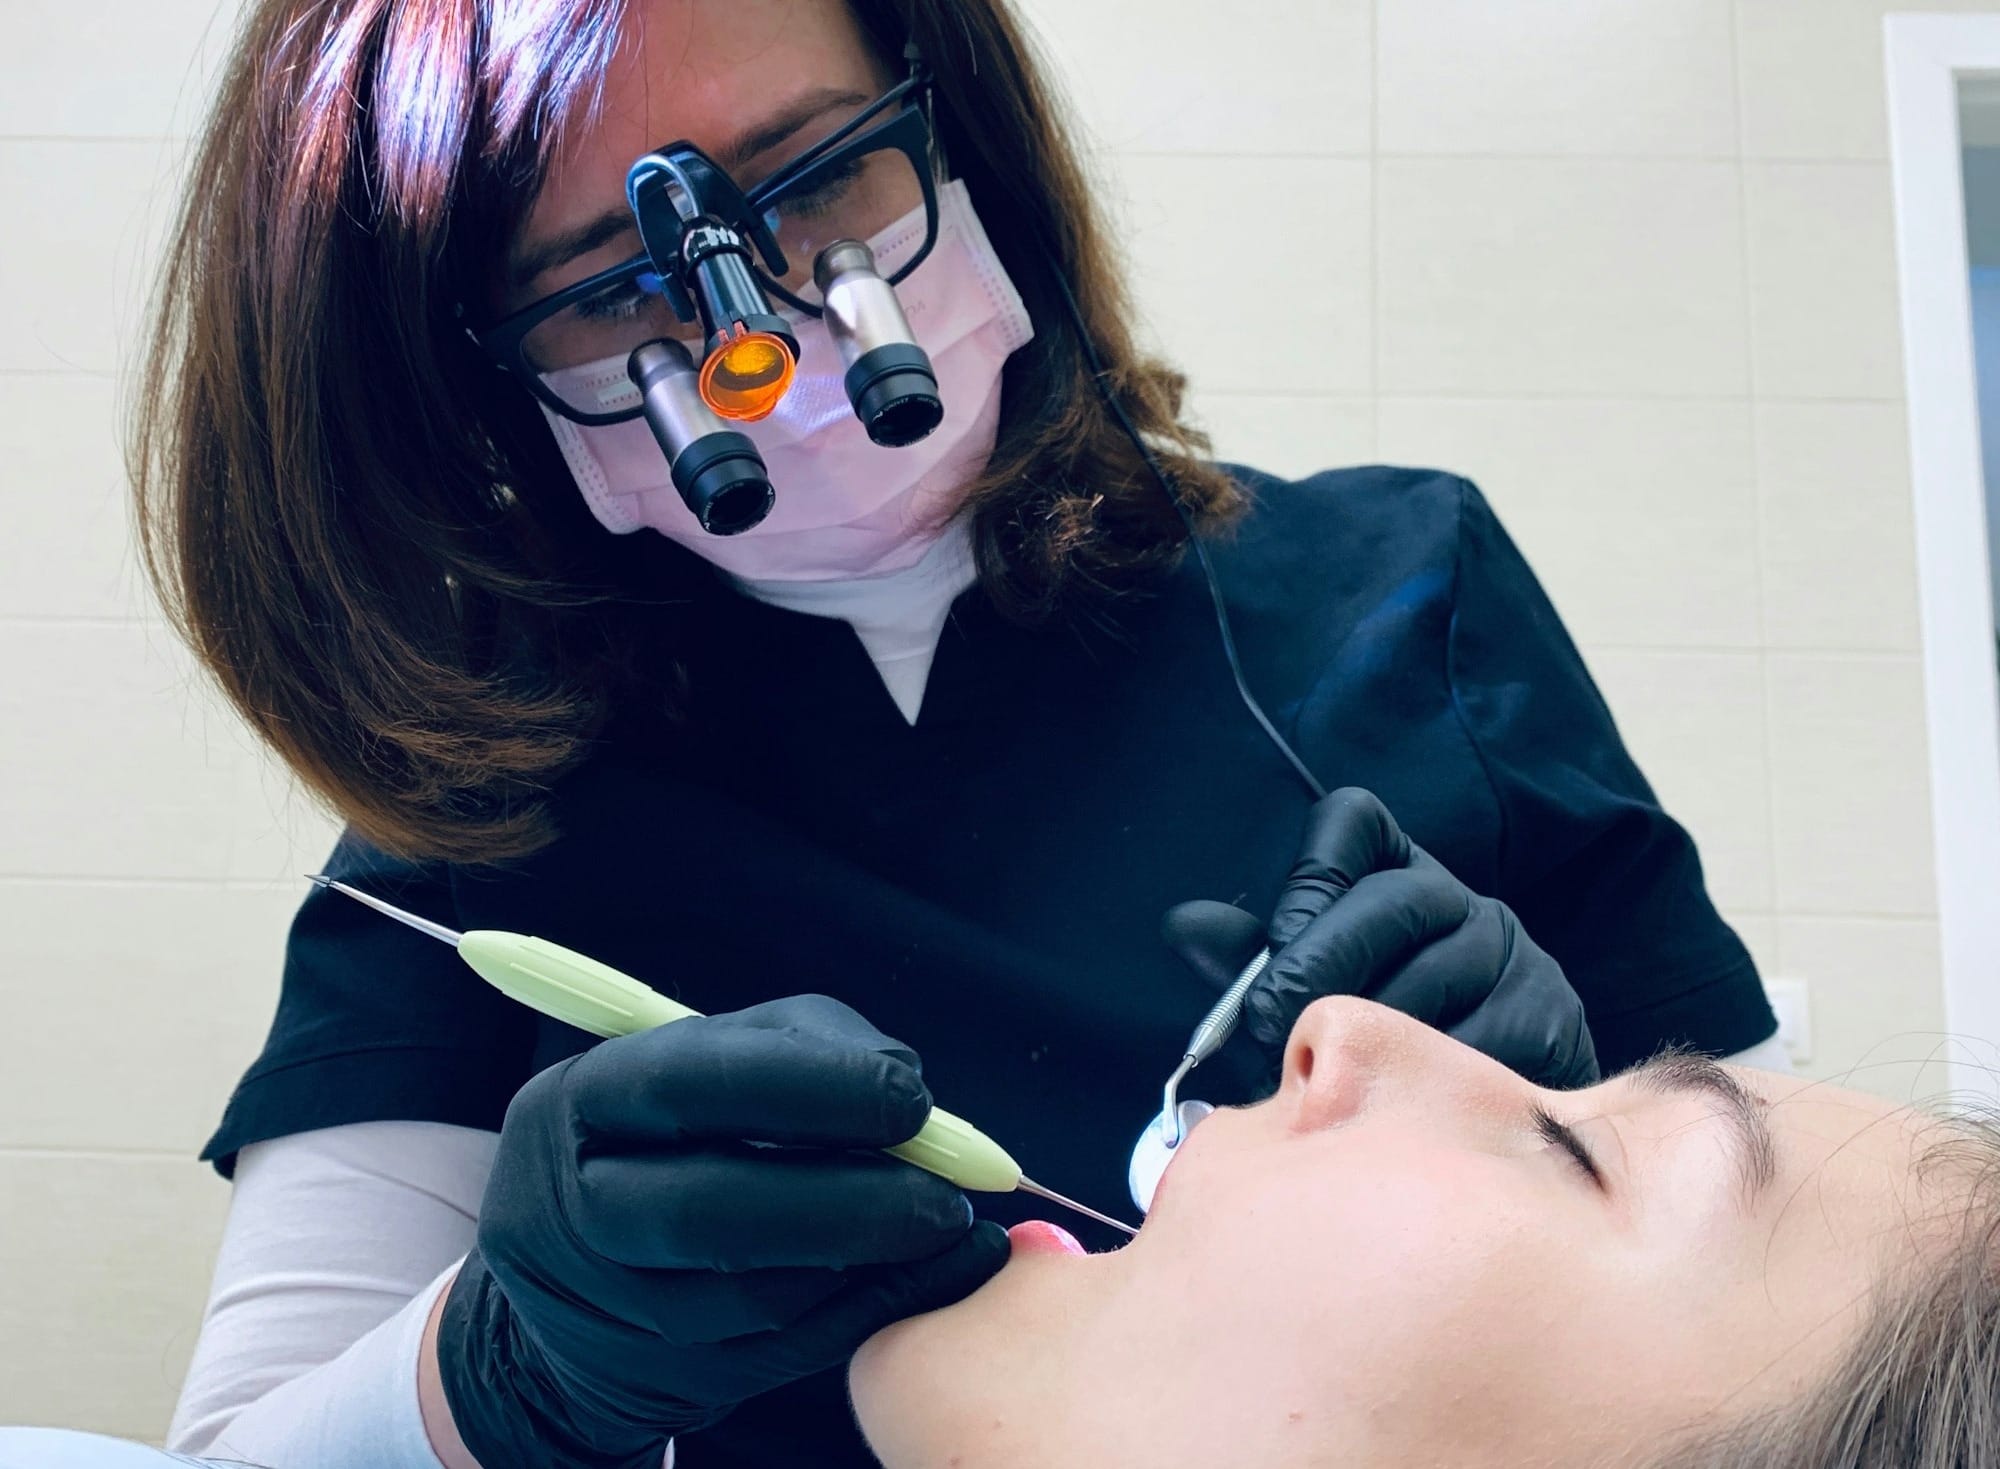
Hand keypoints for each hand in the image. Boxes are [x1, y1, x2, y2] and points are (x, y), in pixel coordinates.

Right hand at [434, 994, 1007, 1467]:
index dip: (809, 1089)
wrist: (586, 1263)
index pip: (688, 1084)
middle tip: (947, 1194)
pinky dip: (872, 1305)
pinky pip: (789, 1348)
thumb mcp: (718, 1052)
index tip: (910, 1098)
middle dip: (849, 1201)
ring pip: (756, 1297)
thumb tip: (903, 1078)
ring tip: (945, 1224)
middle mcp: (579, 1207)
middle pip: (710, 1212)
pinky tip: (930, 1271)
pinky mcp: (669, 1375)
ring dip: (872, 1261)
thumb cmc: (679, 1126)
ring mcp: (616, 1306)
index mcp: (584, 1100)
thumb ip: (808, 1044)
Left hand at [1167, 789, 1597, 1089]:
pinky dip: (1430, 1077)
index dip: (1310, 876)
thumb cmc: (1370, 1049)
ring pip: (1439, 976)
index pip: (1353, 822)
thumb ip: (1249, 960)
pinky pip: (1487, 1043)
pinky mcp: (1553, 1019)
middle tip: (1270, 1024)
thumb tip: (1183, 928)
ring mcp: (1516, 956)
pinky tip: (1395, 1103)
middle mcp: (1464, 901)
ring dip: (1371, 1031)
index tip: (1276, 942)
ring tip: (1324, 1075)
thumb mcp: (1303, 992)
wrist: (1485, 1123)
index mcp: (1395, 873)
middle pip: (1396, 900)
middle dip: (1322, 962)